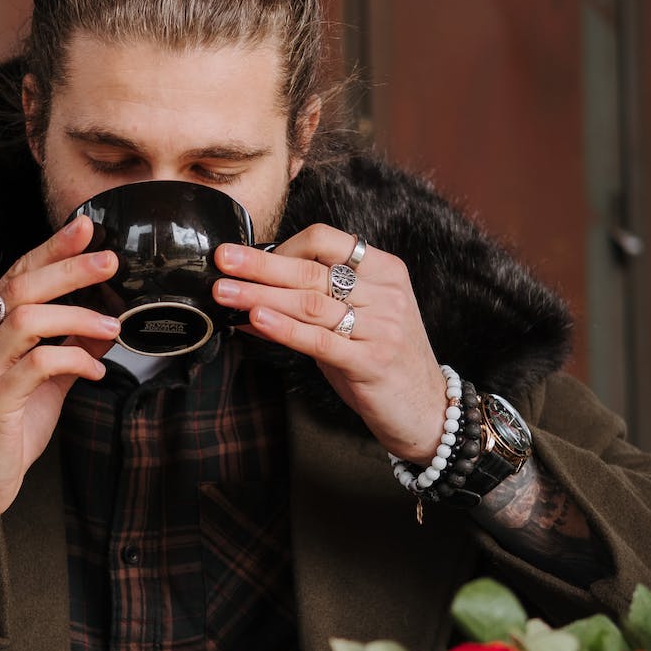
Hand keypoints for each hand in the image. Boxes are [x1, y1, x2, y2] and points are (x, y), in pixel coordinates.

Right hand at [0, 215, 119, 542]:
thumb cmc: (8, 424)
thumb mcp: (45, 377)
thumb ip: (72, 344)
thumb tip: (110, 317)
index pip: (19, 272)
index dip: (53, 248)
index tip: (87, 227)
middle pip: (23, 286)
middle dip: (70, 268)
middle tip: (110, 261)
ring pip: (27, 318)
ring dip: (77, 316)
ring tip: (113, 324)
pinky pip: (38, 363)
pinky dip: (74, 359)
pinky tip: (96, 369)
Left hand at [213, 225, 449, 463]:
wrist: (428, 410)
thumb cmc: (382, 361)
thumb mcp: (353, 325)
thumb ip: (310, 309)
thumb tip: (248, 300)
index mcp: (385, 271)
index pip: (328, 241)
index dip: (285, 246)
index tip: (250, 256)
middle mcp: (386, 294)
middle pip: (313, 271)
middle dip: (260, 265)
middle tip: (221, 260)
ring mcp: (382, 327)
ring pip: (311, 303)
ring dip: (261, 294)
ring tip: (224, 292)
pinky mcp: (372, 361)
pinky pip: (319, 340)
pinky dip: (284, 328)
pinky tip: (256, 319)